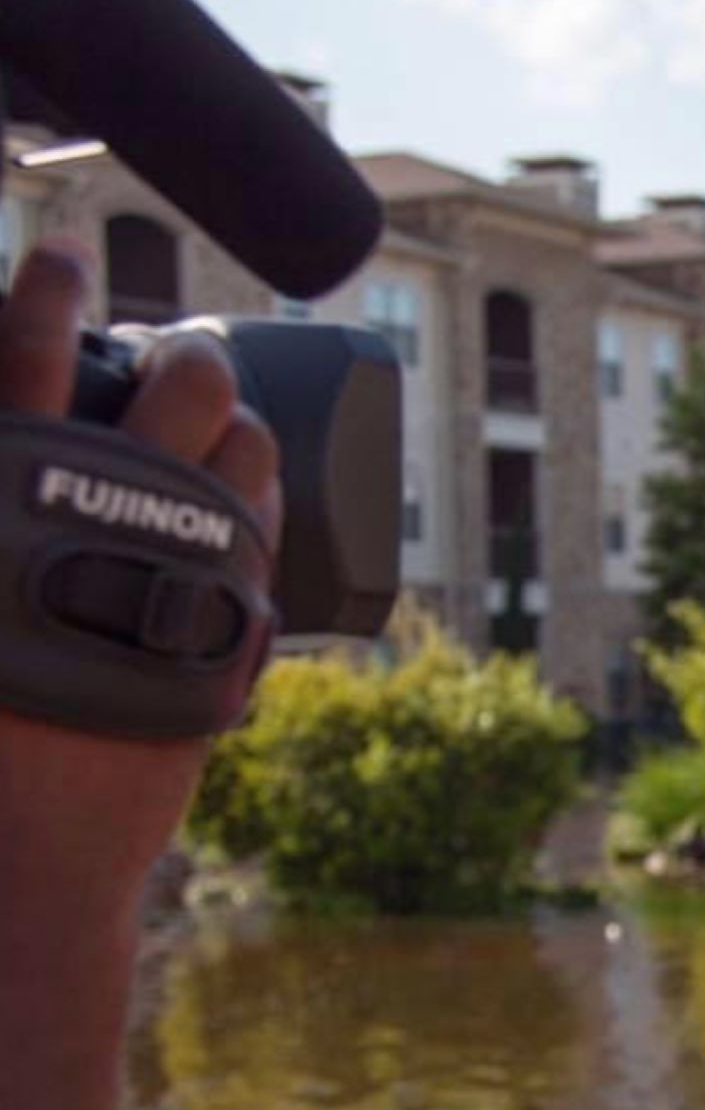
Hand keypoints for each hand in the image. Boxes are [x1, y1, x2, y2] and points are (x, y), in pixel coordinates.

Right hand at [0, 240, 281, 908]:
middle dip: (186, 358)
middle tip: (175, 359)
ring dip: (238, 422)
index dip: (46, 291)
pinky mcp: (233, 628)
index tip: (66, 256)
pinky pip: (272, 537)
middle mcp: (100, 522)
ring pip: (243, 453)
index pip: (24, 357)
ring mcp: (180, 574)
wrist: (29, 854)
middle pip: (173, 390)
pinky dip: (266, 503)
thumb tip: (1, 477)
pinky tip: (258, 488)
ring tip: (220, 422)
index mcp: (4, 498)